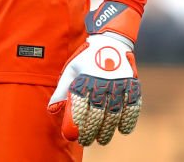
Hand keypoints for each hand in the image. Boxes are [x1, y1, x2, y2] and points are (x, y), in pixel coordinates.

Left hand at [47, 1, 141, 145]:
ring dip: (108, 130)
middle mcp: (100, 84)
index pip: (78, 109)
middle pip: (96, 116)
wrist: (111, 42)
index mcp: (83, 80)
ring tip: (101, 139)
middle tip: (86, 141)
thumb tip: (51, 110)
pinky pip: (132, 107)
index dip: (74, 126)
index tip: (71, 136)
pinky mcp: (131, 85)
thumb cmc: (86, 59)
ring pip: (113, 115)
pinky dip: (128, 120)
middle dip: (90, 132)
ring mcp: (118, 85)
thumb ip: (61, 91)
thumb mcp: (70, 71)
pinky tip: (123, 130)